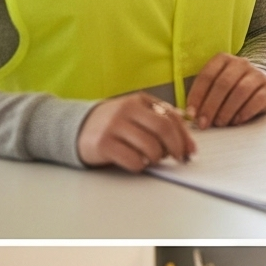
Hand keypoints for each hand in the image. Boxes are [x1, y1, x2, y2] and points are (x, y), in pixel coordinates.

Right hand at [77, 92, 196, 170]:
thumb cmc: (112, 124)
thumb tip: (186, 139)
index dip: (185, 136)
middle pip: (164, 129)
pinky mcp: (104, 144)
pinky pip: (133, 160)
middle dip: (176, 147)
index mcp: (138, 100)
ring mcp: (114, 126)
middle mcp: (126, 109)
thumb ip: (158, 119)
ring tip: (151, 159)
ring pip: (150, 147)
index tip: (190, 151)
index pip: (171, 117)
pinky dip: (140, 165)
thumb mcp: (135, 113)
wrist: (75, 128)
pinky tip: (135, 162)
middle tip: (177, 158)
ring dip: (156, 158)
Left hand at [185, 52, 265, 127]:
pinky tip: (236, 121)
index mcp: (223, 60)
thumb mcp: (217, 86)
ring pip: (240, 91)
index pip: (207, 76)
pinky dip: (244, 112)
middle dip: (210, 106)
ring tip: (220, 123)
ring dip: (226, 110)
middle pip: (223, 84)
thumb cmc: (232, 89)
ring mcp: (257, 74)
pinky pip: (256, 100)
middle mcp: (241, 63)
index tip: (191, 114)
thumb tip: (189, 115)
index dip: (197, 95)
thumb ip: (204, 95)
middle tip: (204, 123)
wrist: (263, 86)